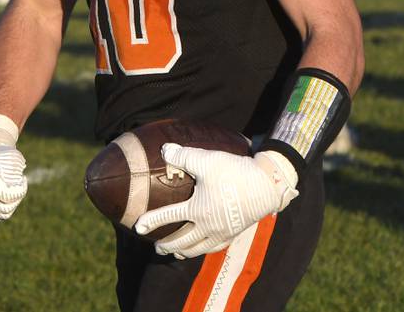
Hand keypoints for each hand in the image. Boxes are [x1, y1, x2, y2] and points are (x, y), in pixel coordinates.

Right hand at [0, 113, 27, 221]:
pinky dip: (5, 207)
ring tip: (15, 189)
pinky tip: (7, 195)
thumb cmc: (1, 155)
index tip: (24, 178)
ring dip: (13, 203)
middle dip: (18, 197)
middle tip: (21, 185)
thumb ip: (18, 165)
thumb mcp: (12, 155)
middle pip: (6, 208)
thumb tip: (20, 177)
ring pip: (2, 214)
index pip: (8, 196)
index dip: (21, 190)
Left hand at [134, 145, 297, 258]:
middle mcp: (208, 225)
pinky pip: (215, 246)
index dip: (151, 222)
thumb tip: (163, 150)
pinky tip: (204, 246)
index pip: (168, 217)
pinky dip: (205, 249)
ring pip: (199, 248)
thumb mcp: (205, 159)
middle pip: (183, 241)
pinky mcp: (235, 231)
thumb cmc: (233, 172)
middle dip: (168, 245)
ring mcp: (223, 231)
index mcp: (197, 210)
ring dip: (185, 251)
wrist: (266, 185)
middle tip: (156, 248)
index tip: (137, 227)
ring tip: (177, 254)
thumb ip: (182, 155)